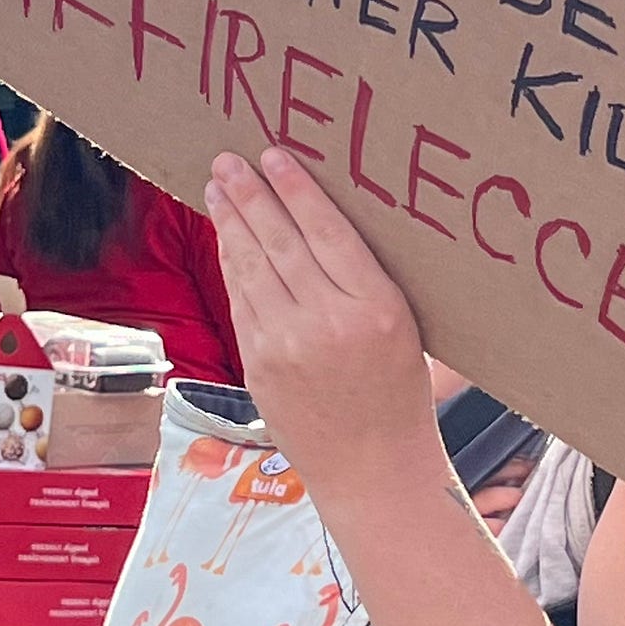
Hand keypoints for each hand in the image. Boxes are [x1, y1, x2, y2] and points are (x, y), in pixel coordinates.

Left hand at [206, 147, 440, 499]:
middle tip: (229, 161)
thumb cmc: (398, 395)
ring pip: (251, 268)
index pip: (327, 232)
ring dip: (231, 222)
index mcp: (377, 308)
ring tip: (218, 188)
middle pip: (280, 242)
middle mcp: (328, 323)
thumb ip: (366, 282)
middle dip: (250, 195)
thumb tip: (325, 225)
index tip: (275, 156)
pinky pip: (241, 302)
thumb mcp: (406, 329)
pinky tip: (226, 239)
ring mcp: (287, 346)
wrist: (374, 468)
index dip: (295, 190)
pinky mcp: (259, 366)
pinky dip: (231, 265)